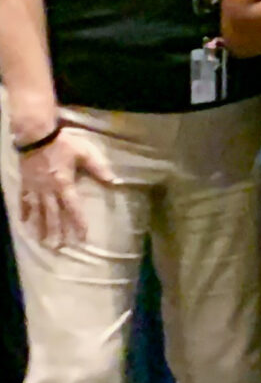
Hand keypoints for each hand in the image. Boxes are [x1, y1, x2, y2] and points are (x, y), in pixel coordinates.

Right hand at [16, 127, 110, 249]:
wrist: (36, 135)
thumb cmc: (62, 144)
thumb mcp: (84, 153)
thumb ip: (99, 168)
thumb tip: (114, 181)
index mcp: (64, 184)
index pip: (73, 208)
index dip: (78, 224)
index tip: (82, 238)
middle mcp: (49, 190)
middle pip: (53, 215)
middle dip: (57, 232)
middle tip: (58, 247)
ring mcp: (35, 188)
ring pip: (38, 211)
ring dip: (40, 226)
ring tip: (41, 241)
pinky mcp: (25, 183)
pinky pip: (24, 200)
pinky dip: (24, 211)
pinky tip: (24, 222)